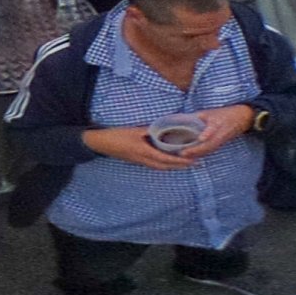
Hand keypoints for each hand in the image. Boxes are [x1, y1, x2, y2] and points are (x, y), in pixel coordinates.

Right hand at [81, 125, 198, 170]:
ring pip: (160, 167)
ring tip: (187, 163)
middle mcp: (142, 160)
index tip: (192, 160)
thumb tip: (166, 127)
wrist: (100, 143)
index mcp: (143, 152)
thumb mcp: (135, 130)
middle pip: (165, 166)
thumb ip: (150, 130)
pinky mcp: (137, 161)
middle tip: (196, 163)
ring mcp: (139, 162)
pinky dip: (165, 164)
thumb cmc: (116, 135)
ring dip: (174, 166)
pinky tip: (171, 161)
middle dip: (180, 166)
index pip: (165, 159)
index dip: (179, 161)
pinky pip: (154, 165)